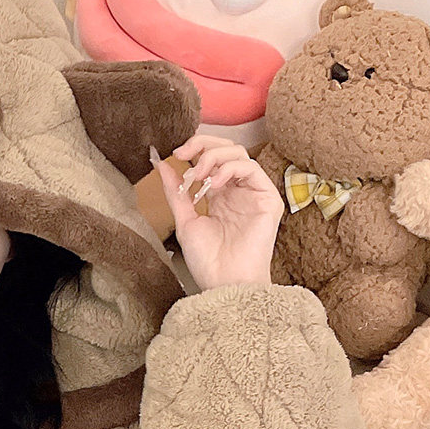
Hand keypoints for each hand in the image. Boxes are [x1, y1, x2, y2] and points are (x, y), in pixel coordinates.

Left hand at [152, 134, 283, 291]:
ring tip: (198, 176)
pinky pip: (253, 169)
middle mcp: (238, 191)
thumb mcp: (185, 220)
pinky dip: (231, 168)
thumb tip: (161, 166)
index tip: (176, 154)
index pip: (213, 159)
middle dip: (204, 145)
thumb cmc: (208, 261)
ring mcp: (254, 194)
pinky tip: (216, 183)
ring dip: (214, 158)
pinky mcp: (268, 199)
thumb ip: (175, 192)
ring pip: (240, 155)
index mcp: (220, 196)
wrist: (224, 283)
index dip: (196, 149)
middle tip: (184, 154)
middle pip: (228, 150)